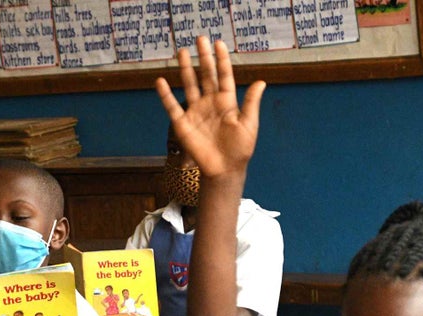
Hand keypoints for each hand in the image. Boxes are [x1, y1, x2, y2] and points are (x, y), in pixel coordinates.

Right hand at [155, 36, 264, 178]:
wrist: (224, 170)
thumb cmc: (240, 149)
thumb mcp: (249, 125)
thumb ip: (251, 103)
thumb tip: (262, 81)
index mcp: (227, 102)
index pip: (224, 76)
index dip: (222, 60)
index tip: (218, 43)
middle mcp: (210, 103)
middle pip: (206, 75)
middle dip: (203, 57)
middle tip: (199, 39)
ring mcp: (196, 112)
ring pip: (189, 85)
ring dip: (185, 69)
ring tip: (181, 52)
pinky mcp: (183, 124)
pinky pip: (172, 106)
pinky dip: (165, 95)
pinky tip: (161, 81)